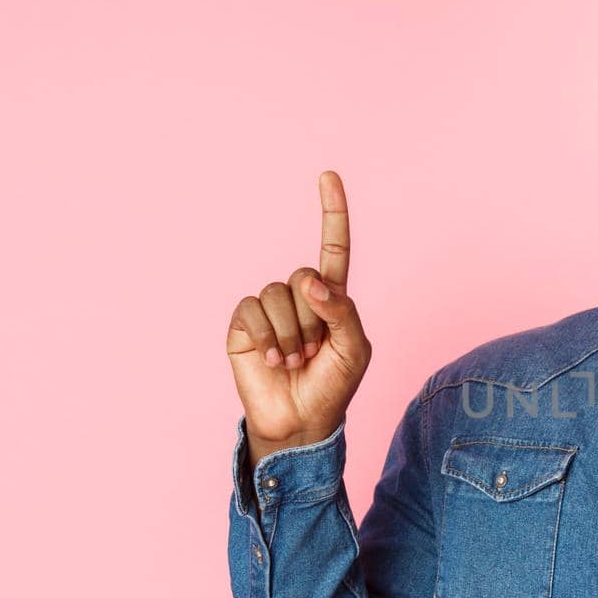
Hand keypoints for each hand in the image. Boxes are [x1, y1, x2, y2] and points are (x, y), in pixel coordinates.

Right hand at [226, 171, 371, 460]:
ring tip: (293, 361)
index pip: (334, 248)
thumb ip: (343, 311)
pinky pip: (253, 310)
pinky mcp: (243, 322)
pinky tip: (270, 359)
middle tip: (314, 352)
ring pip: (279, 294)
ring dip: (290, 334)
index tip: (328, 175)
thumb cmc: (332, 387)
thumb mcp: (354, 350)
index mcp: (332, 298)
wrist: (300, 421)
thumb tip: (311, 282)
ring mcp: (269, 308)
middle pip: (304, 278)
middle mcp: (299, 296)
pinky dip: (266, 337)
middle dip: (313, 319)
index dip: (332, 212)